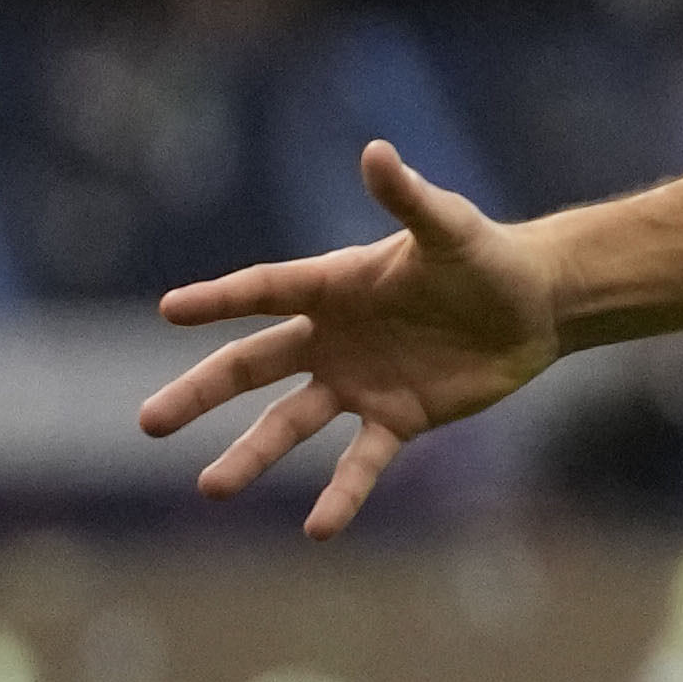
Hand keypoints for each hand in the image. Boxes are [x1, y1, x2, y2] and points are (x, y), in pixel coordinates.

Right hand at [137, 143, 564, 536]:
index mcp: (331, 285)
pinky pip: (361, 462)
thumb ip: (409, 197)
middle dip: (200, 394)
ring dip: (252, 455)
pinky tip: (316, 529)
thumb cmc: (484, 256)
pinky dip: (340, 495)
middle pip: (251, 368)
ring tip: (211, 489)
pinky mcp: (398, 418)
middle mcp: (330, 337)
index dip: (221, 300)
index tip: (171, 309)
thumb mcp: (449, 226)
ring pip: (290, 424)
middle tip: (148, 423)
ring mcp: (358, 382)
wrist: (533, 305)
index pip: (263, 291)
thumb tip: (377, 152)